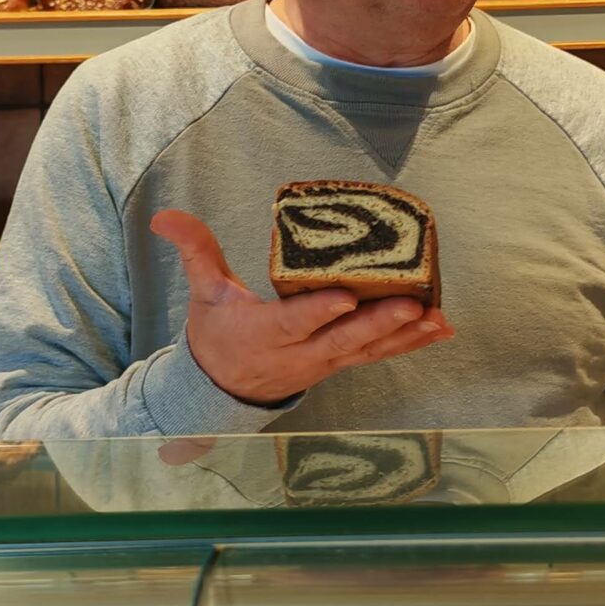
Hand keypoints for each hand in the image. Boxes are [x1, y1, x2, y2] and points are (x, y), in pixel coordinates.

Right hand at [150, 209, 450, 405]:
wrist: (222, 389)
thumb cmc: (217, 333)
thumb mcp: (203, 292)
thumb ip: (194, 251)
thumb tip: (164, 216)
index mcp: (263, 332)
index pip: (293, 322)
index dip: (318, 312)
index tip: (345, 298)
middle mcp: (299, 353)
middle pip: (342, 340)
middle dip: (379, 322)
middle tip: (412, 303)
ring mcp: (324, 362)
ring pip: (367, 351)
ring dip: (404, 335)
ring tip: (437, 318)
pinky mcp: (341, 364)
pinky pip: (378, 355)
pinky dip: (410, 343)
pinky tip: (440, 329)